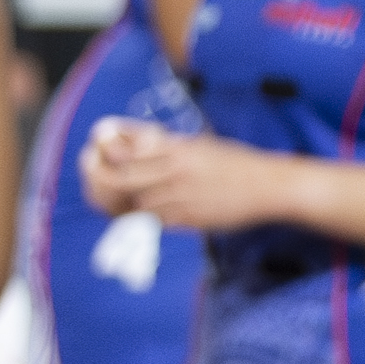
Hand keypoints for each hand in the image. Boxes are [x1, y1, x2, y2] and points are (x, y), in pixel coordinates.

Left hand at [81, 117, 283, 231]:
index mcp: (176, 148)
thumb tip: (126, 140)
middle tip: (94, 179)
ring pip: (133, 204)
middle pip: (118, 179)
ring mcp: (181, 196)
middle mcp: (174, 170)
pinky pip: (153, 222)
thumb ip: (163, 144)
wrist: (269, 187)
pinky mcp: (189, 219)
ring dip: (123, 202)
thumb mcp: (198, 144)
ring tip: (119, 198)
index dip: (102, 152)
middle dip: (99, 180)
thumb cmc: (235, 163)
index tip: (95, 152)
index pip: (123, 149)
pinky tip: (145, 213)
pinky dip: (144, 219)